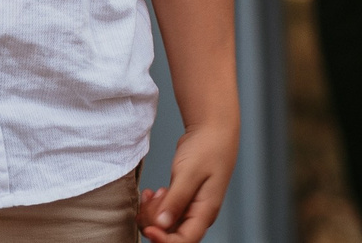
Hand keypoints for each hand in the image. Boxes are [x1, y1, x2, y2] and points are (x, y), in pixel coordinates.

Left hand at [139, 121, 235, 242]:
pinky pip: (165, 211)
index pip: (185, 240)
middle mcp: (198, 214)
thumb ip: (176, 199)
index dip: (164, 240)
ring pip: (166, 223)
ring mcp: (190, 207)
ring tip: (152, 192)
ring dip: (153, 212)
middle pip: (171, 234)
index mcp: (205, 212)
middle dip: (154, 222)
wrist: (212, 129)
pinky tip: (152, 192)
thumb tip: (163, 225)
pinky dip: (155, 205)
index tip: (148, 228)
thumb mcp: (189, 172)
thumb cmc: (208, 148)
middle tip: (150, 200)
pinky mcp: (182, 198)